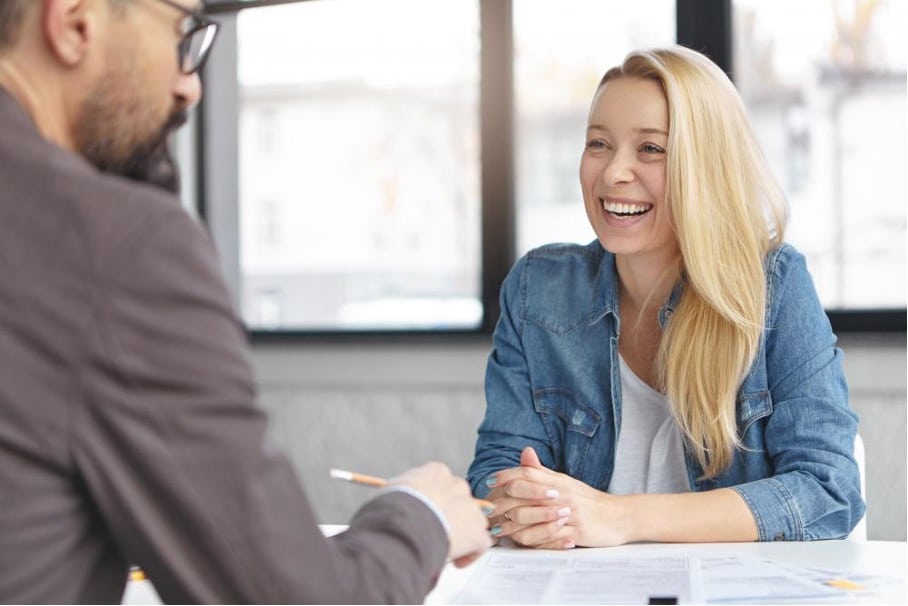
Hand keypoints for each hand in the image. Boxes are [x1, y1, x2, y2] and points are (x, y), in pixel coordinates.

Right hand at [391, 462, 492, 566]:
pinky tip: (457, 562)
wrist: (405, 525)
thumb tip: (394, 497)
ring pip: (473, 520)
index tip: (425, 511)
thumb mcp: (391, 490)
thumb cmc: (393, 508)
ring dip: (462, 533)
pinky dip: (471, 554)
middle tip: (435, 531)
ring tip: (445, 547)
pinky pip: (480, 543)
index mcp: (436, 472)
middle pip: (458, 500)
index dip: (433, 499)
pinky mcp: (477, 531)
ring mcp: (470, 508)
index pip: (440, 482)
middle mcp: (457, 486)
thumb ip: (401, 491)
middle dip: (450, 515)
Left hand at [488, 447, 633, 548]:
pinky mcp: (574, 532)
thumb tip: (525, 453)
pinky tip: (520, 542)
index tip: (489, 482)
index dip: (504, 476)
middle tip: (487, 513)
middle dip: (500, 504)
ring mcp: (567, 514)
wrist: (619, 516)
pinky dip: (530, 541)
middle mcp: (560, 494)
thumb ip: (542, 471)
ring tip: (498, 531)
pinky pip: (545, 538)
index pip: (526, 473)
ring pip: (529, 518)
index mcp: (557, 480)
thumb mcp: (565, 482)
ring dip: (510, 526)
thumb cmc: (588, 500)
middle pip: (522, 495)